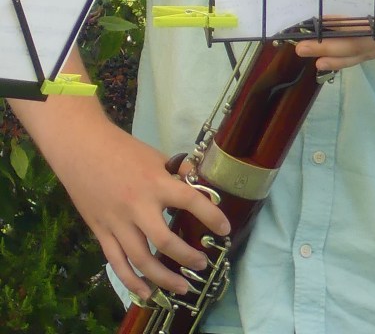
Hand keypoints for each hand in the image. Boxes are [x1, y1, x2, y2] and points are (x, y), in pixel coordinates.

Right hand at [55, 119, 230, 300]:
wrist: (82, 149)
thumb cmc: (123, 150)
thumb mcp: (156, 156)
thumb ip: (177, 172)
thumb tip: (199, 184)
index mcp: (155, 183)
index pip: (190, 201)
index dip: (211, 216)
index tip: (225, 229)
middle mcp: (137, 206)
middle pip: (164, 240)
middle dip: (187, 256)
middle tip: (203, 263)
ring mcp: (117, 222)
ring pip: (140, 260)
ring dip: (163, 278)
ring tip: (183, 287)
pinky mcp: (100, 232)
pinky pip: (117, 263)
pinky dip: (132, 281)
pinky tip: (147, 293)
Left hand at [295, 0, 374, 70]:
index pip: (368, 26)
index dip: (342, 27)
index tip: (319, 22)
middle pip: (362, 45)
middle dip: (331, 47)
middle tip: (303, 47)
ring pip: (366, 54)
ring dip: (339, 58)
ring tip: (316, 62)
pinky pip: (373, 54)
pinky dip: (353, 58)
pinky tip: (337, 60)